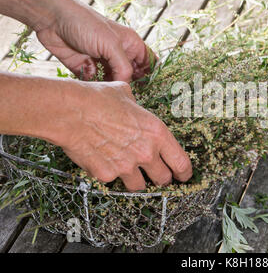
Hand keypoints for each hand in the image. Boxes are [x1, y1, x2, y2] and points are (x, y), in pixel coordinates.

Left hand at [35, 0, 156, 82]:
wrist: (52, 19)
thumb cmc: (85, 24)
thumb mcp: (111, 45)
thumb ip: (123, 67)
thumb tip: (126, 86)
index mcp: (130, 44)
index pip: (149, 63)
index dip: (151, 76)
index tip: (150, 90)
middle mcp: (118, 54)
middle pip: (132, 76)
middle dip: (132, 86)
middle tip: (129, 96)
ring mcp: (103, 62)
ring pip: (114, 82)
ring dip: (112, 88)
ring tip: (111, 94)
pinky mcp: (86, 69)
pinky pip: (97, 83)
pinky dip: (97, 87)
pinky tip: (95, 88)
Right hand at [57, 81, 191, 190]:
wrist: (69, 111)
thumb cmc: (97, 99)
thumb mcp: (126, 95)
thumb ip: (138, 109)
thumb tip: (135, 108)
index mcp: (157, 133)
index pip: (181, 162)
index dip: (184, 172)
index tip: (184, 176)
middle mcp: (146, 152)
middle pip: (163, 179)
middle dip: (161, 178)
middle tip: (154, 174)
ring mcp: (126, 166)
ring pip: (139, 186)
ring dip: (136, 180)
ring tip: (127, 169)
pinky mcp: (106, 175)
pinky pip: (113, 181)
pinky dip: (110, 175)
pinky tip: (102, 161)